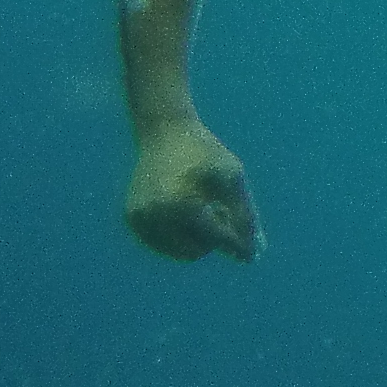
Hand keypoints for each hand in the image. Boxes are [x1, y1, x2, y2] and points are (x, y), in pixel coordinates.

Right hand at [125, 121, 262, 263]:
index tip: (251, 254)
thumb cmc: (205, 153)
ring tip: (203, 209)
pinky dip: (178, 235)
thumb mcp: (232, 177)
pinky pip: (162, 244)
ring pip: (178, 252)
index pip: (217, 238)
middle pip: (196, 251)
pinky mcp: (132, 219)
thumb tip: (254, 254)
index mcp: (181, 204)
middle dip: (213, 238)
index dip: (238, 245)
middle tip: (219, 211)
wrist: (165, 132)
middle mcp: (155, 216)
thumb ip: (244, 216)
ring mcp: (139, 219)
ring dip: (195, 239)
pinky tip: (185, 211)